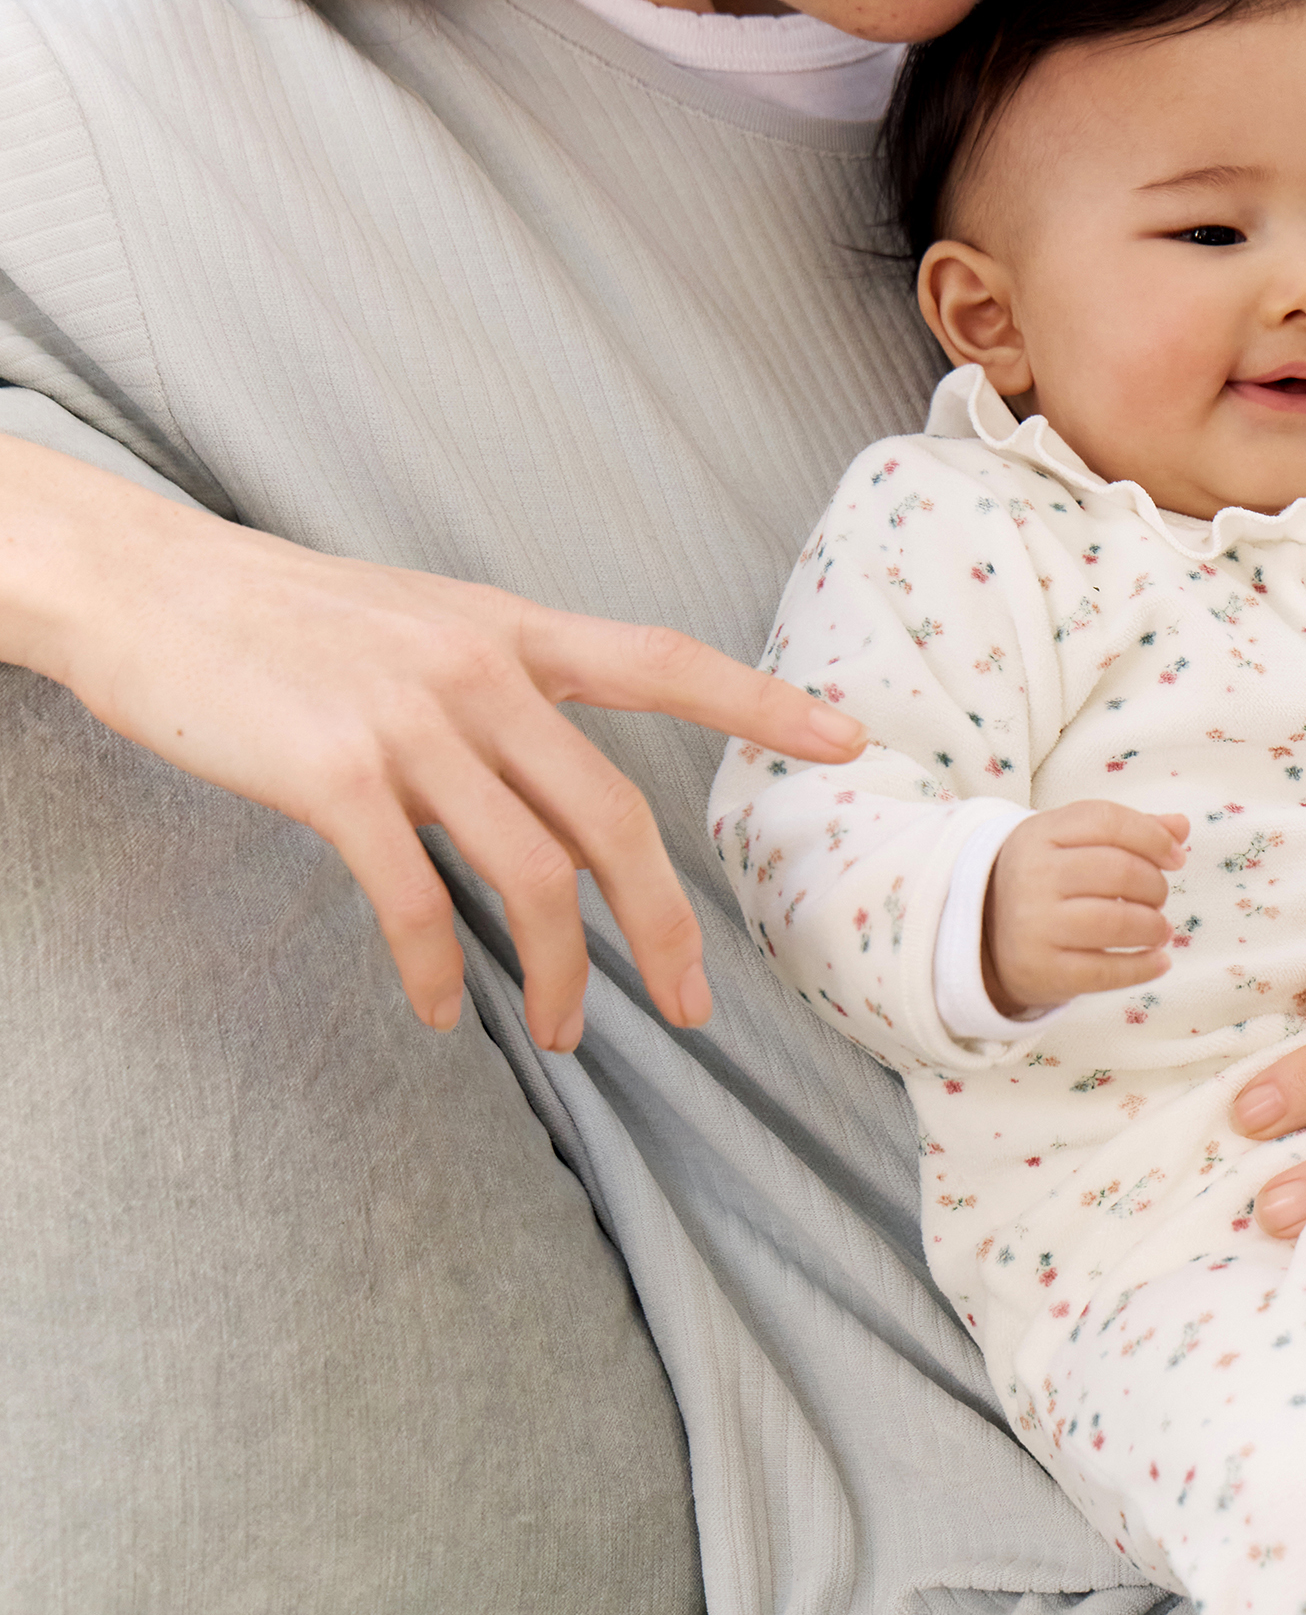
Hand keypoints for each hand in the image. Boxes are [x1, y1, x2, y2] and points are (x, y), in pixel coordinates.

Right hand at [1, 436, 862, 1051]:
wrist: (148, 585)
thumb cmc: (281, 618)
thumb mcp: (416, 623)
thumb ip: (493, 688)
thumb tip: (542, 776)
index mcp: (511, 628)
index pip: (662, 660)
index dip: (761, 703)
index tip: (848, 738)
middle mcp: (480, 668)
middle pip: (615, 813)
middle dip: (665, 924)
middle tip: (688, 1005)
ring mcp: (410, 720)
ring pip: (531, 872)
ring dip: (558, 972)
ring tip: (559, 1029)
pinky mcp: (335, 774)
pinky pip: (414, 897)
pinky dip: (434, 968)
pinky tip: (435, 1007)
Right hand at [983, 802, 1188, 1016]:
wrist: (987, 933)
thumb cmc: (1045, 881)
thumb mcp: (1072, 843)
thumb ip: (1128, 831)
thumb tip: (1180, 825)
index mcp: (1039, 833)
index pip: (1107, 821)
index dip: (1152, 837)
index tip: (1176, 857)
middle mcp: (1032, 875)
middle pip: (1118, 871)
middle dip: (1155, 886)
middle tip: (1158, 898)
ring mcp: (1034, 925)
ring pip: (1117, 921)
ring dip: (1153, 926)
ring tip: (1158, 929)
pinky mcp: (1043, 970)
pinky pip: (1106, 971)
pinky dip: (1143, 967)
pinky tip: (1158, 960)